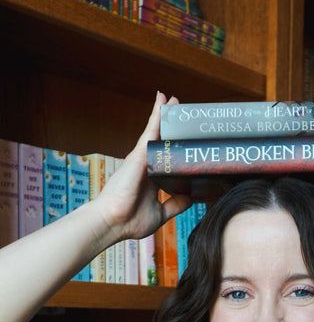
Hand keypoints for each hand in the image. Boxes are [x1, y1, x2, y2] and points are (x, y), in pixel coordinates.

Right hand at [92, 92, 190, 242]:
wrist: (114, 222)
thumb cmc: (131, 220)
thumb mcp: (161, 212)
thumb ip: (175, 204)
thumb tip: (191, 198)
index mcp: (151, 179)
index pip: (166, 159)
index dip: (174, 149)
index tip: (184, 142)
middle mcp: (146, 166)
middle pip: (161, 142)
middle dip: (171, 128)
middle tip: (183, 113)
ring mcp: (142, 158)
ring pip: (157, 131)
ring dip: (165, 115)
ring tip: (175, 100)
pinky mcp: (139, 153)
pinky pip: (151, 129)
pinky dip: (157, 114)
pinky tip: (164, 100)